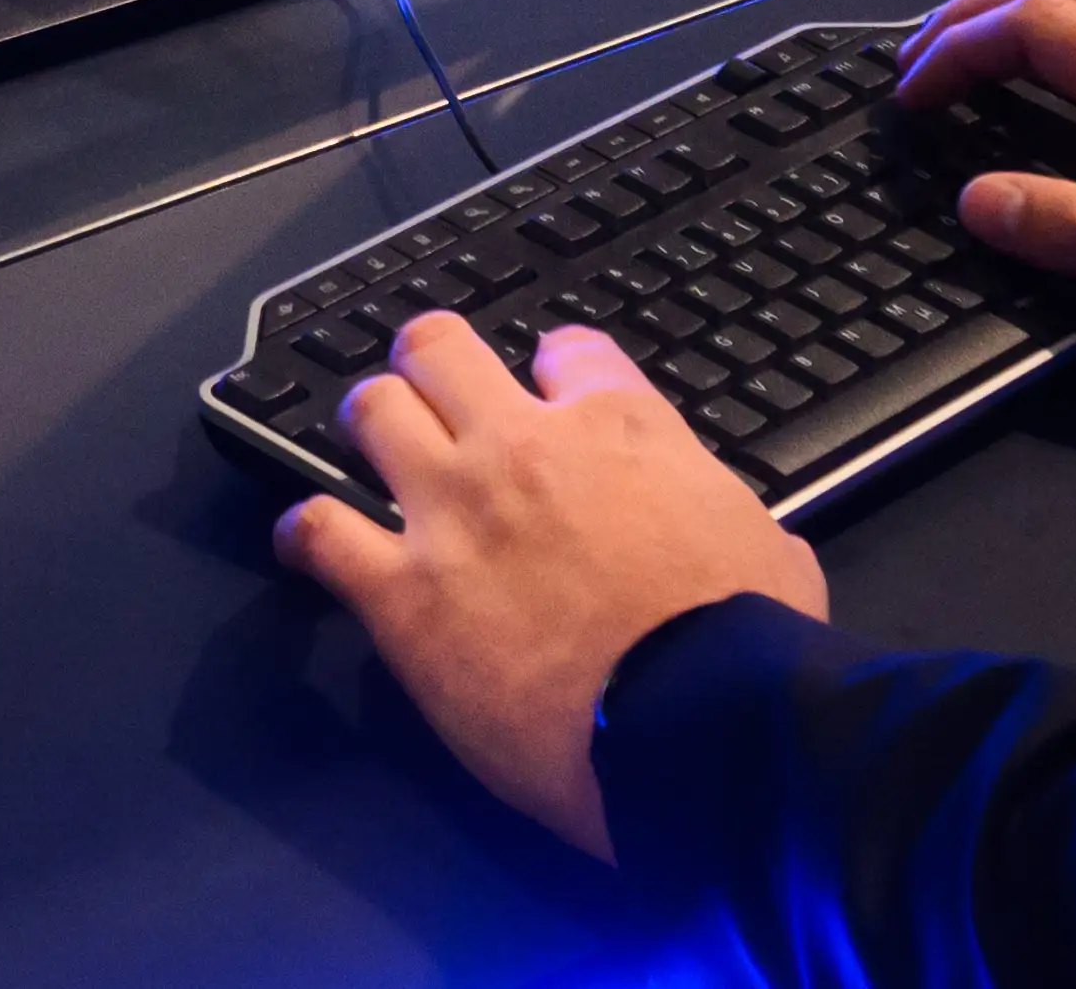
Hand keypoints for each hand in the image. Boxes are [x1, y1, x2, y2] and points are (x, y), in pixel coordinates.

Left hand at [276, 313, 825, 860]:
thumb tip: (715, 521)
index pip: (565, 348)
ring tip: (370, 445)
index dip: (554, 367)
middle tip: (431, 391)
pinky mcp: (404, 595)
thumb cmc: (748, 641)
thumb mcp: (766, 539)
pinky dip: (310, 532)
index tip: (549, 389)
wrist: (695, 727)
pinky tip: (308, 538)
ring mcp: (451, 513)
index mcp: (618, 425)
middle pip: (439, 349)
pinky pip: (324, 534)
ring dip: (371, 424)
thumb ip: (712, 504)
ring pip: (372, 414)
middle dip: (431, 363)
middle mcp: (521, 446)